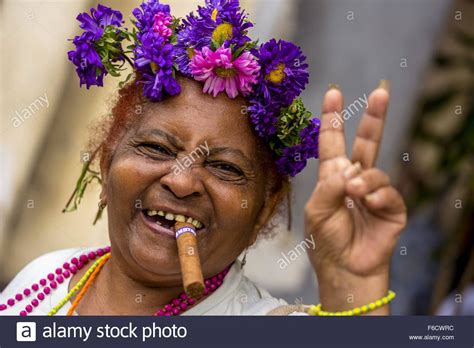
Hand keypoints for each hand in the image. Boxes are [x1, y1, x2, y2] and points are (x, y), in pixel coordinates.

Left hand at [304, 81, 406, 312]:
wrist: (344, 269)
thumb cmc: (325, 240)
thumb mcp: (317, 210)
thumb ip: (329, 186)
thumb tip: (350, 169)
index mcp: (333, 176)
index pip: (333, 142)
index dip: (333, 118)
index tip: (334, 93)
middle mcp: (355, 180)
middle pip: (367, 142)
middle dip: (374, 117)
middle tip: (381, 91)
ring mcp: (375, 193)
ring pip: (375, 171)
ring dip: (364, 180)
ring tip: (354, 193)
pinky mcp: (392, 209)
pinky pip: (388, 193)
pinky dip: (377, 197)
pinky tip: (368, 204)